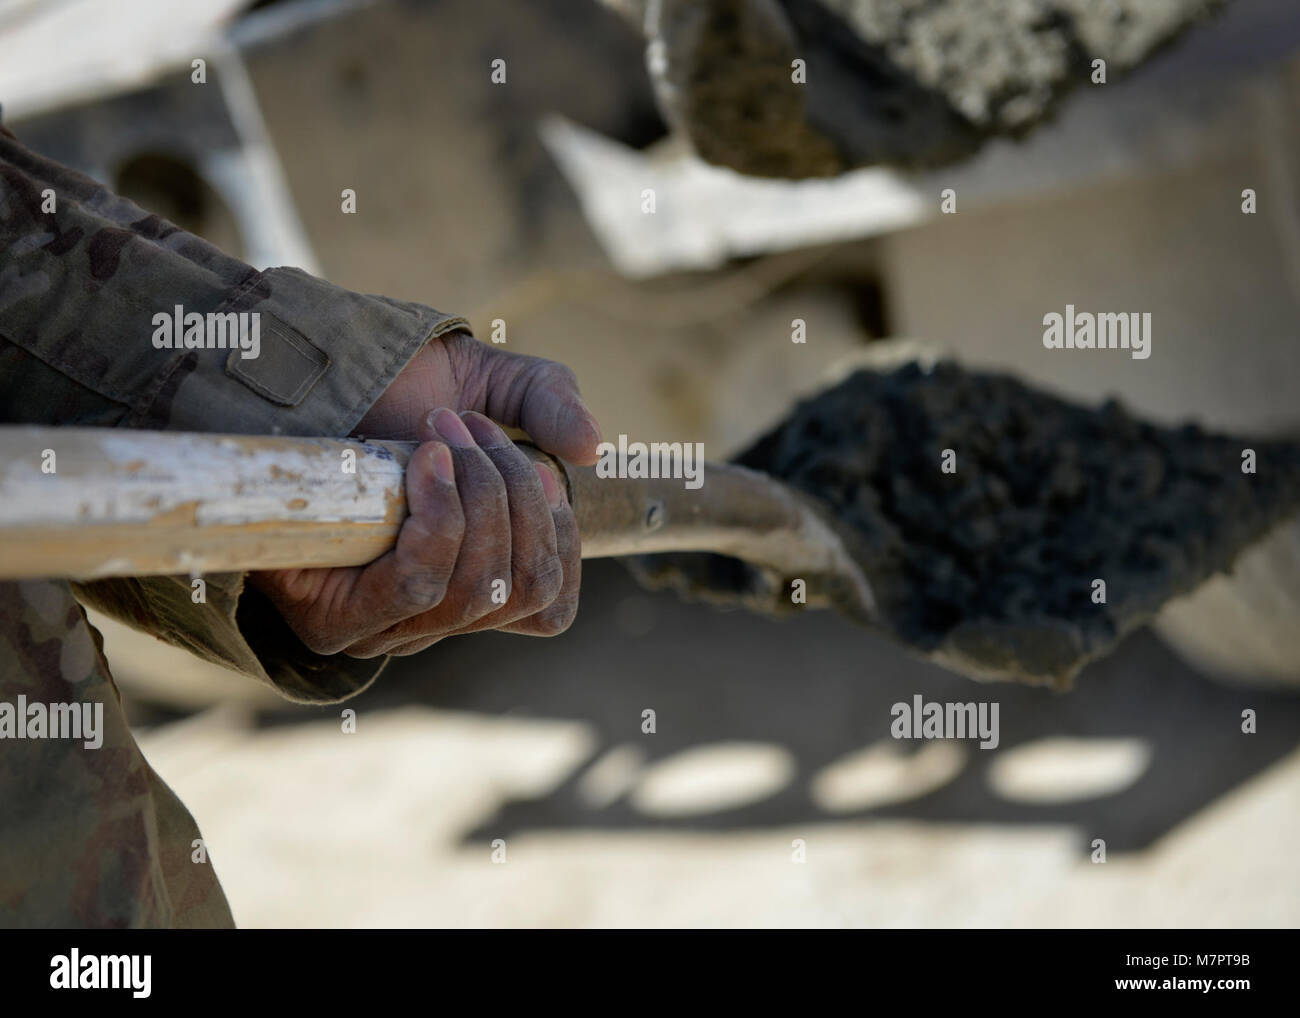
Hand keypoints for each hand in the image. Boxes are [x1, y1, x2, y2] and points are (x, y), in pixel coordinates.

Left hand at [249, 330, 600, 656]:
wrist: (295, 375)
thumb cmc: (390, 386)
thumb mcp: (490, 381)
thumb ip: (550, 404)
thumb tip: (592, 451)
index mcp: (476, 579)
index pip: (548, 608)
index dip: (562, 543)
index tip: (541, 475)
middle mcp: (436, 617)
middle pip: (524, 590)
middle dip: (515, 495)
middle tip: (468, 425)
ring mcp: (388, 626)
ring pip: (480, 589)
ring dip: (477, 495)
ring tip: (440, 431)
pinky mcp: (337, 621)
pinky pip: (422, 584)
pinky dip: (439, 516)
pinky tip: (425, 463)